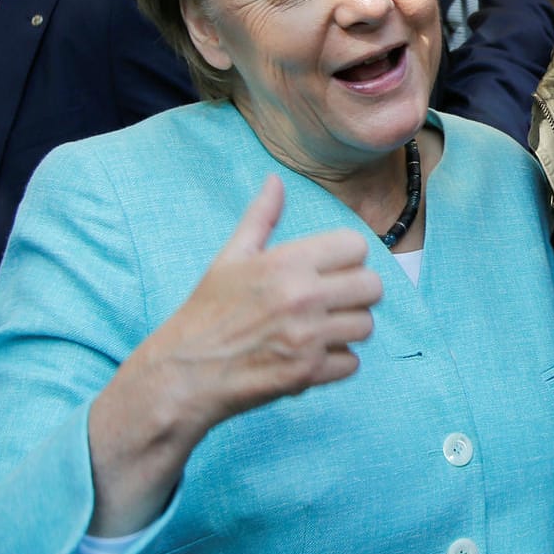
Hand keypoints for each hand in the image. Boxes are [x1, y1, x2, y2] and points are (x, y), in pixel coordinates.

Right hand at [88, 177, 381, 533]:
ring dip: (347, 329)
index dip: (347, 258)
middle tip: (330, 302)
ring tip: (318, 330)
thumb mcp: (230, 258)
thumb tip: (276, 180)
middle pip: (372, 286)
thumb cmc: (207, 312)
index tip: (330, 270)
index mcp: (286, 263)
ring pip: (366, 325)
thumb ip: (261, 217)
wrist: (182, 373)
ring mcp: (308, 337)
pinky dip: (336, 364)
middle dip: (356, 294)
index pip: (357, 246)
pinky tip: (309, 357)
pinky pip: (352, 363)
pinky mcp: (308, 373)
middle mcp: (302, 297)